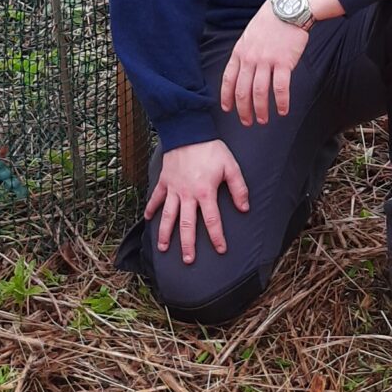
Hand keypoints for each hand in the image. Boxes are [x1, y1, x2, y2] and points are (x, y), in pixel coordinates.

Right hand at [146, 139, 249, 264]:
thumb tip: (244, 208)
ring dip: (165, 233)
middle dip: (188, 244)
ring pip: (168, 216)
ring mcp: (173, 189)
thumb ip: (239, 188)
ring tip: (163, 248)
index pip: (212, 220)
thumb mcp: (231, 166)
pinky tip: (148, 219)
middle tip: (188, 260)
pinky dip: (151, 208)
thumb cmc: (211, 149)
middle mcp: (187, 194)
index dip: (217, 236)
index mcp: (205, 192)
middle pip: (187, 224)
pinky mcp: (164, 181)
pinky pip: (156, 197)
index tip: (220, 249)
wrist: (188, 131)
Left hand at [219, 5, 309, 126]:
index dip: (227, 96)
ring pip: (259, 92)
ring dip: (260, 110)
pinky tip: (283, 111)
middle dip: (243, 110)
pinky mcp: (284, 63)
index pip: (228, 79)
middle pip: (242, 90)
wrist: (289, 9)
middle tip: (246, 122)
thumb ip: (245, 53)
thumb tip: (244, 69)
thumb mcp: (249, 35)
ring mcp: (266, 61)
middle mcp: (250, 59)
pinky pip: (281, 88)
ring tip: (262, 120)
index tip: (228, 109)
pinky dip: (282, 102)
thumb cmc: (270, 21)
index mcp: (240, 52)